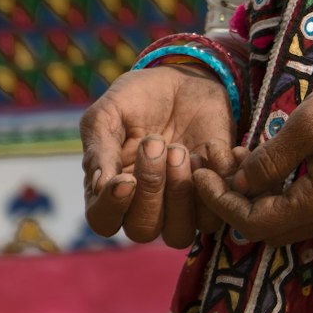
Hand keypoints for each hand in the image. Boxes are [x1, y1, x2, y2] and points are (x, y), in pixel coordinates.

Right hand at [80, 65, 235, 246]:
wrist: (186, 79)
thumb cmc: (140, 97)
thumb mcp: (110, 111)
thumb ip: (99, 146)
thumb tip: (98, 185)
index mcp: (110, 189)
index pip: (104, 221)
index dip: (112, 207)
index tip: (126, 180)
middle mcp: (142, 205)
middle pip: (142, 230)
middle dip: (151, 187)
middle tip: (155, 143)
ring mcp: (178, 205)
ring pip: (178, 233)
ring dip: (180, 194)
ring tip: (180, 150)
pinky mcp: (210, 195)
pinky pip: (214, 215)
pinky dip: (213, 182)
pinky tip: (208, 147)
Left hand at [193, 61, 312, 246]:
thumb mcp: (310, 120)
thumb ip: (272, 158)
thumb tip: (239, 184)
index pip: (256, 222)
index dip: (221, 202)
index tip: (199, 174)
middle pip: (266, 229)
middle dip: (232, 202)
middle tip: (212, 167)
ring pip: (282, 222)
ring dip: (252, 198)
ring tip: (233, 160)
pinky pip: (300, 210)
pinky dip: (274, 194)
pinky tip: (262, 164)